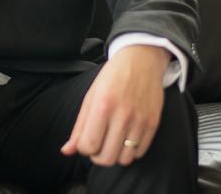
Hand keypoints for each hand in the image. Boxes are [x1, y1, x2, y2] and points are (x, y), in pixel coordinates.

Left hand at [61, 45, 168, 166]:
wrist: (141, 60)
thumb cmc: (112, 77)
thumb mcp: (90, 97)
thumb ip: (79, 126)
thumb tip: (66, 151)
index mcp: (102, 106)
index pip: (88, 146)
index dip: (83, 148)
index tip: (86, 140)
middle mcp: (122, 115)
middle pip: (106, 158)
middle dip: (97, 156)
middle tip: (98, 144)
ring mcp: (140, 121)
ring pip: (124, 159)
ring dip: (115, 155)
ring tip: (112, 141)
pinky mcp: (153, 124)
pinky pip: (140, 152)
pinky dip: (130, 151)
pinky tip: (125, 138)